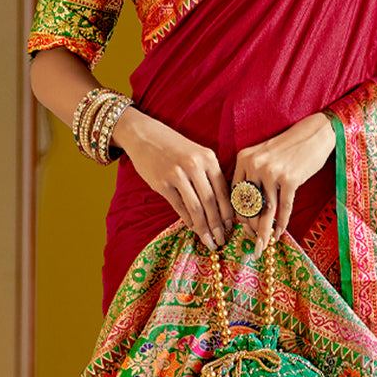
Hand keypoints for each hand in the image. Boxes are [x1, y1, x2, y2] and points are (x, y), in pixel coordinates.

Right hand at [113, 106, 232, 248]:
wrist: (145, 135)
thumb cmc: (175, 148)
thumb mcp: (197, 155)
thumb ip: (210, 176)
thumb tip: (222, 207)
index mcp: (208, 158)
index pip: (223, 191)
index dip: (228, 212)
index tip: (230, 228)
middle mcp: (195, 166)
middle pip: (211, 202)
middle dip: (217, 225)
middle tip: (221, 241)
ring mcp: (177, 175)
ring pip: (196, 208)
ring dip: (203, 228)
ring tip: (208, 241)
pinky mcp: (162, 183)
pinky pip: (179, 207)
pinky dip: (187, 220)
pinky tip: (193, 228)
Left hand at [233, 112, 336, 254]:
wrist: (314, 135)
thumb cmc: (288, 149)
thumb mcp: (263, 157)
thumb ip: (252, 178)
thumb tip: (248, 211)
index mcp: (244, 159)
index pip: (236, 194)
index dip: (239, 215)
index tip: (244, 228)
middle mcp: (254, 165)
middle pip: (248, 204)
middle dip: (251, 227)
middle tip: (254, 241)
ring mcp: (272, 172)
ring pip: (265, 210)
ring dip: (265, 230)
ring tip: (265, 243)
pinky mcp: (290, 179)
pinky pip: (283, 208)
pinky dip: (281, 223)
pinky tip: (280, 233)